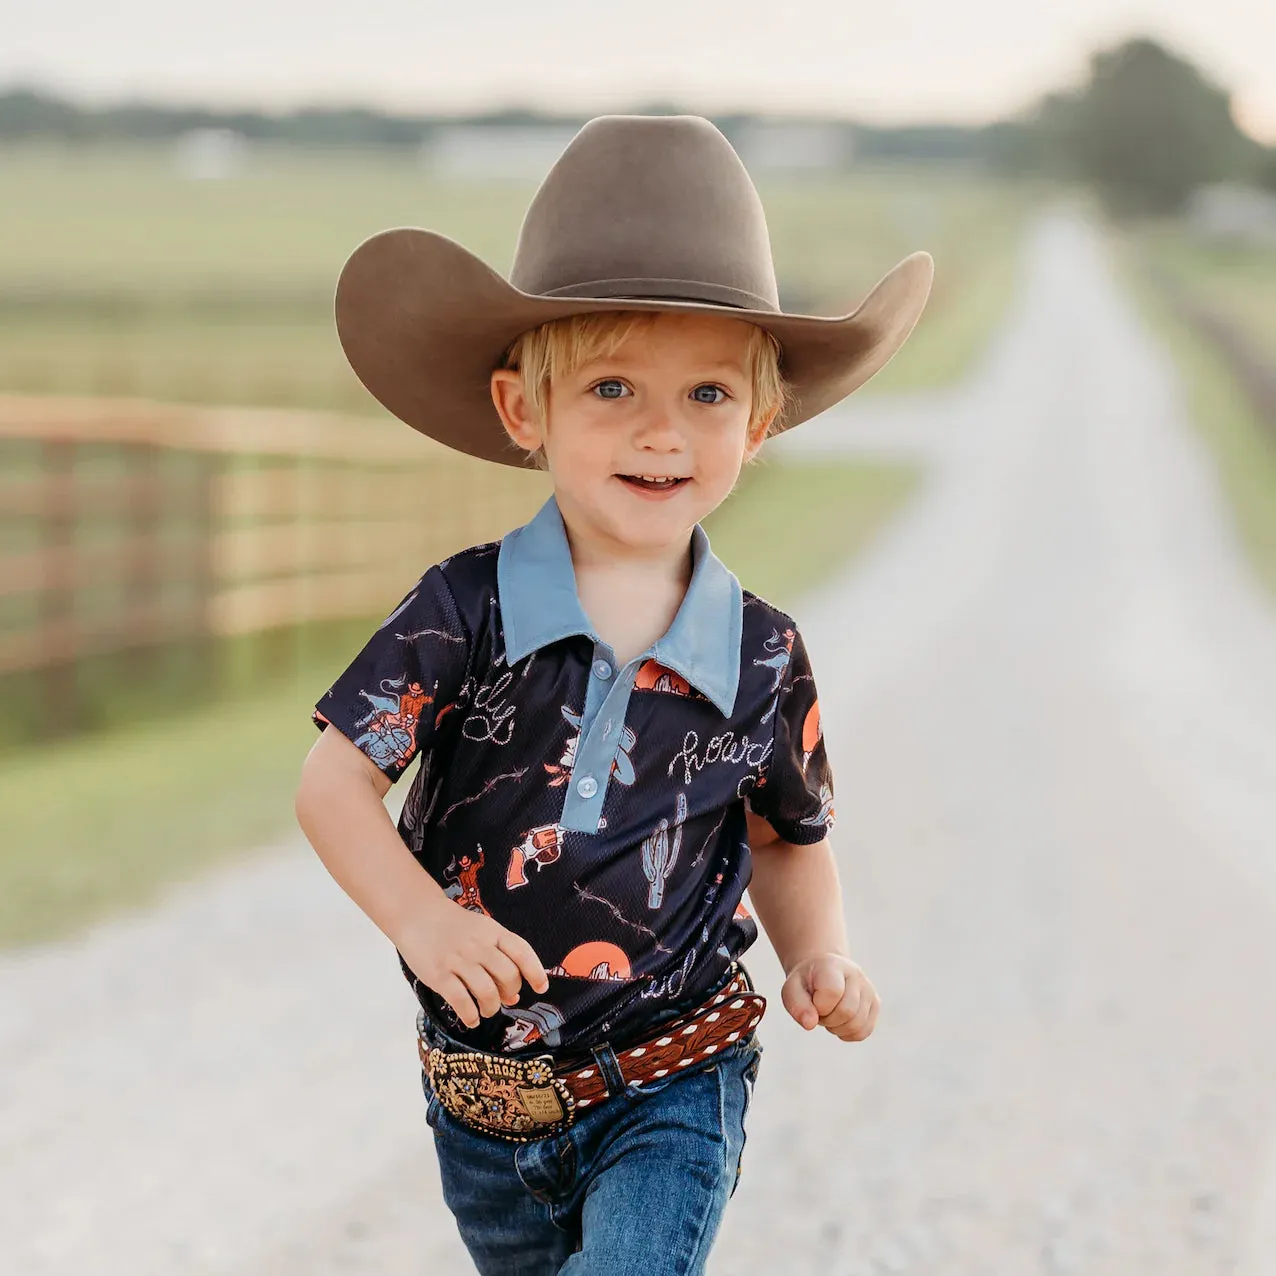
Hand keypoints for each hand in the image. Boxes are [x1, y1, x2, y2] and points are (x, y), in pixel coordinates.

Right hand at [396, 896, 548, 1029]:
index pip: (522, 952)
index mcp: (493, 932)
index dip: (535, 972)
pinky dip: (470, 1015)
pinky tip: (471, 1018)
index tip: (541, 988)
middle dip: (510, 993)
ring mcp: (458, 960)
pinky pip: (461, 1001)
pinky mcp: (438, 975)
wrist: (418, 914)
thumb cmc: (454, 926)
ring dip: (491, 1008)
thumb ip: (499, 958)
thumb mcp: (481, 932)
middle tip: (502, 998)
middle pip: (508, 976)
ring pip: (487, 992)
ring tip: (486, 1010)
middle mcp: (479, 946)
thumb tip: (514, 996)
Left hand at [781, 954, 878, 1040]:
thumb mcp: (791, 989)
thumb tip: (810, 1024)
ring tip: (828, 1013)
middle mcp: (856, 975)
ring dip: (836, 1027)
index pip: (833, 992)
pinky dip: (847, 1033)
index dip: (819, 1006)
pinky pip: (863, 1032)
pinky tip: (839, 1021)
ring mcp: (868, 989)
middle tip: (818, 1009)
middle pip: (847, 1011)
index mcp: (833, 966)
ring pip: (857, 1025)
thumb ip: (796, 1005)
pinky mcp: (875, 1004)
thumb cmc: (806, 982)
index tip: (812, 1001)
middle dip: (827, 1019)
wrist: (821, 971)